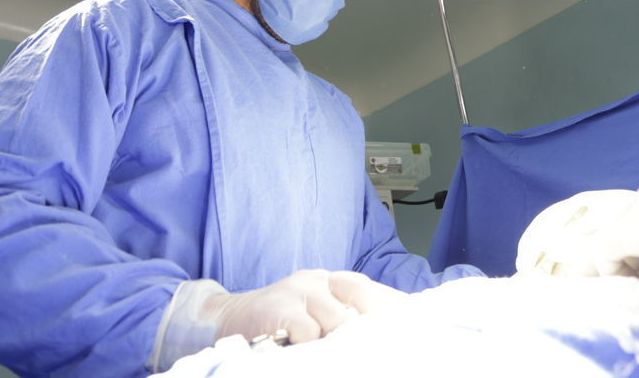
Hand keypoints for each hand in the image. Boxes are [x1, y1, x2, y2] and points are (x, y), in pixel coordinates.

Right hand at [201, 269, 402, 343]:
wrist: (224, 317)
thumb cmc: (277, 321)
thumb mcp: (310, 310)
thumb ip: (338, 315)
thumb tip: (377, 334)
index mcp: (329, 280)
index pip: (368, 288)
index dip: (392, 303)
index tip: (413, 319)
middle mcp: (316, 280)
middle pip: (360, 293)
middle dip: (378, 318)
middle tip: (392, 342)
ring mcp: (298, 292)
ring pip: (337, 318)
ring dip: (347, 340)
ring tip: (361, 356)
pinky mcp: (280, 308)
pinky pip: (308, 331)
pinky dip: (317, 347)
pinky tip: (319, 357)